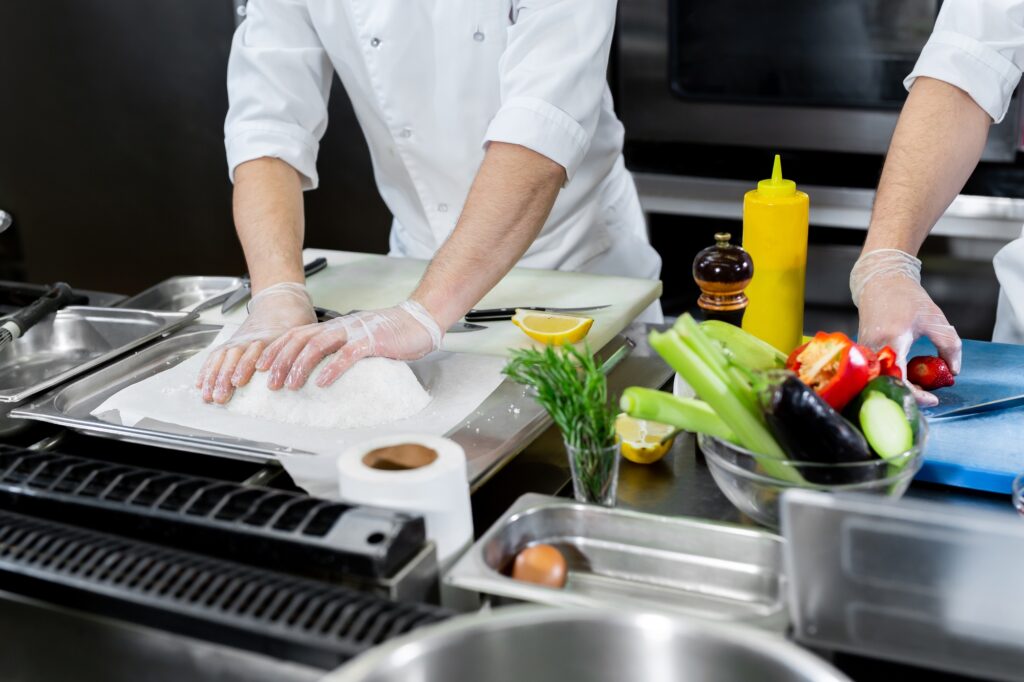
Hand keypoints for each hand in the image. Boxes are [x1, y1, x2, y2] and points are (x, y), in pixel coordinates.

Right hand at [196, 282, 315, 402]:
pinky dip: (207, 370)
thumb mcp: (302, 333)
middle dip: (224, 377)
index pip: (254, 351)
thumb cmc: (294, 319)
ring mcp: (239, 340)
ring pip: (222, 357)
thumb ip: (301, 352)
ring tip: (209, 396)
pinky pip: (216, 355)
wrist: (281, 300)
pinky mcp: (232, 343)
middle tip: (220, 396)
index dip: (244, 366)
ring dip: (213, 377)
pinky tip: (202, 384)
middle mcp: (250, 338)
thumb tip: (305, 376)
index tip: (238, 381)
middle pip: (233, 356)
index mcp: (269, 336)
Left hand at [256, 299, 443, 389]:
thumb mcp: (356, 339)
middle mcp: (339, 327)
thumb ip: (338, 349)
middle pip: (300, 339)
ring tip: (290, 385)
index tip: (260, 367)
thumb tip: (320, 370)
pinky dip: (332, 369)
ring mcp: (354, 332)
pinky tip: (322, 382)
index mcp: (333, 327)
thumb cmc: (390, 332)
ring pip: (317, 345)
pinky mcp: (371, 341)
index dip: (275, 350)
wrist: (417, 320)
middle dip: (280, 361)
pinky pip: (347, 355)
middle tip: (269, 382)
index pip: (296, 335)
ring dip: (300, 366)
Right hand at [852, 249, 960, 405]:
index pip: (900, 377)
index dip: (916, 394)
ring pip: (878, 379)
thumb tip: (953, 371)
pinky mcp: (862, 350)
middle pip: (887, 383)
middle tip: (928, 395)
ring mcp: (864, 349)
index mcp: (893, 338)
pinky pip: (874, 371)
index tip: (933, 399)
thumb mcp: (935, 320)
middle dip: (908, 395)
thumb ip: (949, 346)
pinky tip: (906, 375)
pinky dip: (891, 378)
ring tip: (919, 385)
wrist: (880, 281)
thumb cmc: (908, 298)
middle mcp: (874, 346)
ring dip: (899, 387)